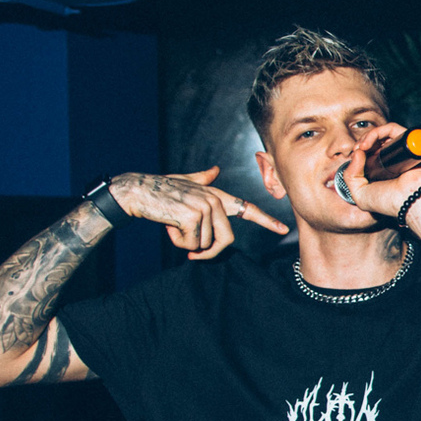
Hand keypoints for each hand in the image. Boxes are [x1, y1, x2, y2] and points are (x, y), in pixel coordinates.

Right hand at [111, 168, 288, 259]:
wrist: (137, 191)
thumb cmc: (160, 190)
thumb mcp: (185, 184)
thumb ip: (203, 179)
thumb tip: (215, 170)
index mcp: (216, 195)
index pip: (246, 209)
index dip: (266, 221)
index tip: (283, 229)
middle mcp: (215, 200)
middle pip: (225, 240)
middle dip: (207, 251)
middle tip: (189, 251)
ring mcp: (205, 207)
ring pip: (204, 244)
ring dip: (185, 242)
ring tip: (172, 223)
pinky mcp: (192, 216)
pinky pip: (191, 244)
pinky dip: (177, 240)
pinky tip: (168, 224)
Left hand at [338, 123, 420, 222]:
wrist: (410, 202)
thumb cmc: (390, 202)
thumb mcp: (360, 194)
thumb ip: (350, 176)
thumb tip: (357, 152)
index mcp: (384, 168)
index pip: (371, 151)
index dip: (359, 150)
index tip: (353, 156)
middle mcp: (394, 158)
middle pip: (376, 140)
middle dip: (362, 142)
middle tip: (356, 150)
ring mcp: (402, 150)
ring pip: (383, 133)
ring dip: (368, 136)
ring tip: (361, 146)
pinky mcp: (409, 143)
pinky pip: (392, 129)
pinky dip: (377, 132)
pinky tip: (367, 144)